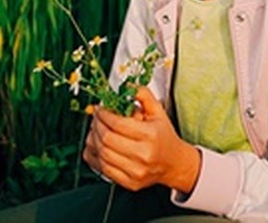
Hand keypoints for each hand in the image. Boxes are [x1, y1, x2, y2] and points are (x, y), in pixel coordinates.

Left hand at [85, 86, 201, 193]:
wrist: (174, 164)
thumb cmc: (163, 136)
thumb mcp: (158, 111)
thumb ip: (143, 94)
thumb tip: (126, 85)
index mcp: (151, 135)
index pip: (118, 124)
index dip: (103, 114)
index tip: (99, 109)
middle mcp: (144, 155)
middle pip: (108, 139)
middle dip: (96, 125)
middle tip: (95, 118)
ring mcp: (137, 172)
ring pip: (103, 154)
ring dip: (93, 139)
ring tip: (95, 130)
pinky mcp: (130, 183)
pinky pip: (103, 169)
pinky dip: (95, 156)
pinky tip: (96, 145)